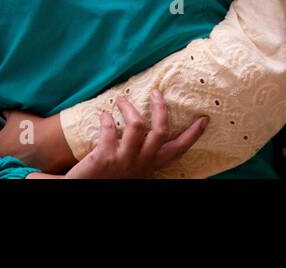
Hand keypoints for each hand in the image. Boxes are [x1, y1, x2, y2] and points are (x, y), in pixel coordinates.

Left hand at [0, 109, 70, 170]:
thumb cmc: (31, 126)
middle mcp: (0, 161)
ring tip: (18, 154)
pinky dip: (21, 166)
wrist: (52, 140)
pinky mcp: (25, 174)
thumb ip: (6, 113)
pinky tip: (28, 159)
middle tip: (5, 150)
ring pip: (5, 167)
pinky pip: (19, 171)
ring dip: (9, 162)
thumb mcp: (16, 114)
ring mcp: (13, 168)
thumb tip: (2, 110)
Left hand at [63, 92, 205, 178]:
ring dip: (129, 107)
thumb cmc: (106, 179)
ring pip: (137, 125)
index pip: (177, 150)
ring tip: (121, 100)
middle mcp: (140, 164)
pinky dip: (105, 117)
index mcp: (149, 167)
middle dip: (161, 109)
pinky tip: (101, 114)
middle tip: (156, 93)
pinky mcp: (105, 158)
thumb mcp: (130, 170)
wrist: (82, 192)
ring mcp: (123, 161)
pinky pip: (109, 129)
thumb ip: (138, 155)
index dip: (192, 134)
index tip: (203, 119)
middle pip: (161, 131)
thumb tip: (144, 130)